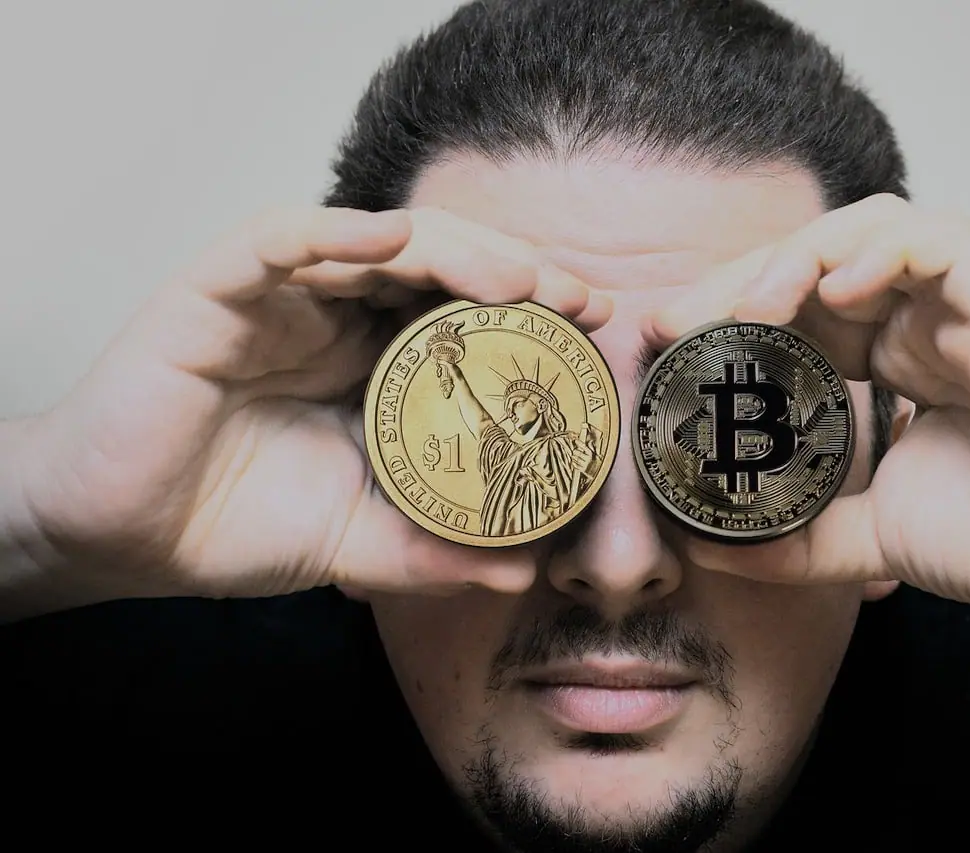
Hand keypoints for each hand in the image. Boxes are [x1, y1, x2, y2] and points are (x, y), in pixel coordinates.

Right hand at [17, 205, 610, 608]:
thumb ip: (432, 553)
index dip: (532, 314)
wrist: (122, 539)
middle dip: (513, 274)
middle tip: (577, 297)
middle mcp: (335, 319)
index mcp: (374, 365)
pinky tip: (387, 242)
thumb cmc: (231, 524)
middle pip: (437, 267)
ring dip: (451, 249)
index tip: (593, 328)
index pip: (465, 315)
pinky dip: (330, 235)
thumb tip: (519, 572)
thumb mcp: (355, 543)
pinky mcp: (213, 293)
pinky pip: (275, 243)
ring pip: (373, 243)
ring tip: (515, 279)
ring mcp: (278, 299)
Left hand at [571, 426, 597, 474]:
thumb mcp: (596, 455)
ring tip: (573, 456)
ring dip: (573, 457)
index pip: (585, 447)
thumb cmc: (596, 462)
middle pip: (579, 454)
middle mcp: (589, 460)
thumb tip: (590, 442)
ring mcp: (586, 465)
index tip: (575, 440)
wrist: (598, 473)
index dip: (580, 443)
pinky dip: (573, 463)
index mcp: (592, 455)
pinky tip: (573, 462)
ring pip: (577, 460)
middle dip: (575, 451)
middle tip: (574, 451)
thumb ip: (592, 448)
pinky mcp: (583, 470)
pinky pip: (576, 466)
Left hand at [645, 194, 969, 614]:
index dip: (724, 312)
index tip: (665, 344)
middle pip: (811, 260)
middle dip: (737, 280)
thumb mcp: (867, 540)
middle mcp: (916, 324)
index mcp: (887, 362)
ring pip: (867, 230)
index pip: (791, 308)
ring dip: (797, 255)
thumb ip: (794, 539)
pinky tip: (836, 288)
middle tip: (676, 322)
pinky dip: (882, 250)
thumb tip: (711, 548)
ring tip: (748, 307)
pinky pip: (937, 241)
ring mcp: (957, 309)